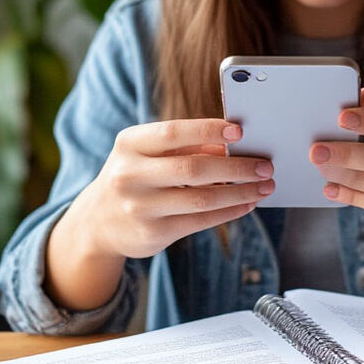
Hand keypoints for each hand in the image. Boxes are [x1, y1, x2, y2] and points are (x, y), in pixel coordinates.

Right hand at [80, 118, 274, 259]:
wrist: (98, 222)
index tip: (240, 131)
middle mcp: (130, 175)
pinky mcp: (153, 233)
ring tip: (264, 186)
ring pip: (202, 198)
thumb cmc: (135, 176)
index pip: (174, 132)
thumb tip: (232, 144)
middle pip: (194, 168)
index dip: (209, 130)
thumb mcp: (148, 153)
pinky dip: (230, 211)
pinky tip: (247, 203)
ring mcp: (140, 207)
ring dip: (241, 192)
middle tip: (265, 165)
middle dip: (236, 167)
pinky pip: (201, 220)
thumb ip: (186, 145)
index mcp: (129, 144)